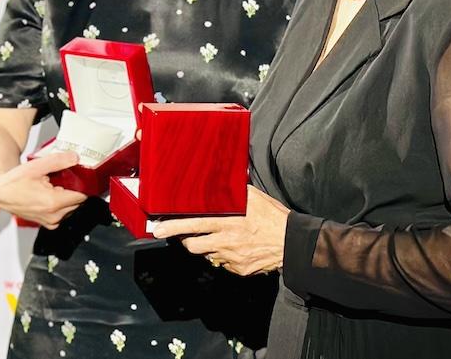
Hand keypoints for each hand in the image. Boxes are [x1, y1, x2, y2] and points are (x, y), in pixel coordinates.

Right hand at [0, 151, 88, 228]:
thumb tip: (75, 158)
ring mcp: (50, 222)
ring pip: (70, 209)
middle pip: (77, 203)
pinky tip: (50, 194)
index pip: (82, 196)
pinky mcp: (46, 223)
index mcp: (53, 203)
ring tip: (54, 186)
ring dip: (67, 198)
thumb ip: (58, 161)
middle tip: (63, 179)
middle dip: (74, 190)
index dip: (83, 185)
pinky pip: (62, 214)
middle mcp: (54, 216)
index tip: (80, 177)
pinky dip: (60, 205)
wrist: (0, 192)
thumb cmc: (14, 181)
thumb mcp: (37, 166)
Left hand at [152, 185, 289, 275]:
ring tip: (213, 236)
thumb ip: (231, 192)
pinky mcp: (238, 269)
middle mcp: (227, 241)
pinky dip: (221, 256)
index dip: (173, 227)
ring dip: (205, 246)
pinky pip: (221, 263)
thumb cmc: (272, 217)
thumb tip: (218, 181)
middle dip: (183, 240)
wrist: (292, 243)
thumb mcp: (252, 197)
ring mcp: (232, 258)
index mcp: (228, 222)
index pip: (192, 224)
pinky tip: (231, 246)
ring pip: (206, 254)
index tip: (157, 228)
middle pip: (192, 245)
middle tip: (180, 234)